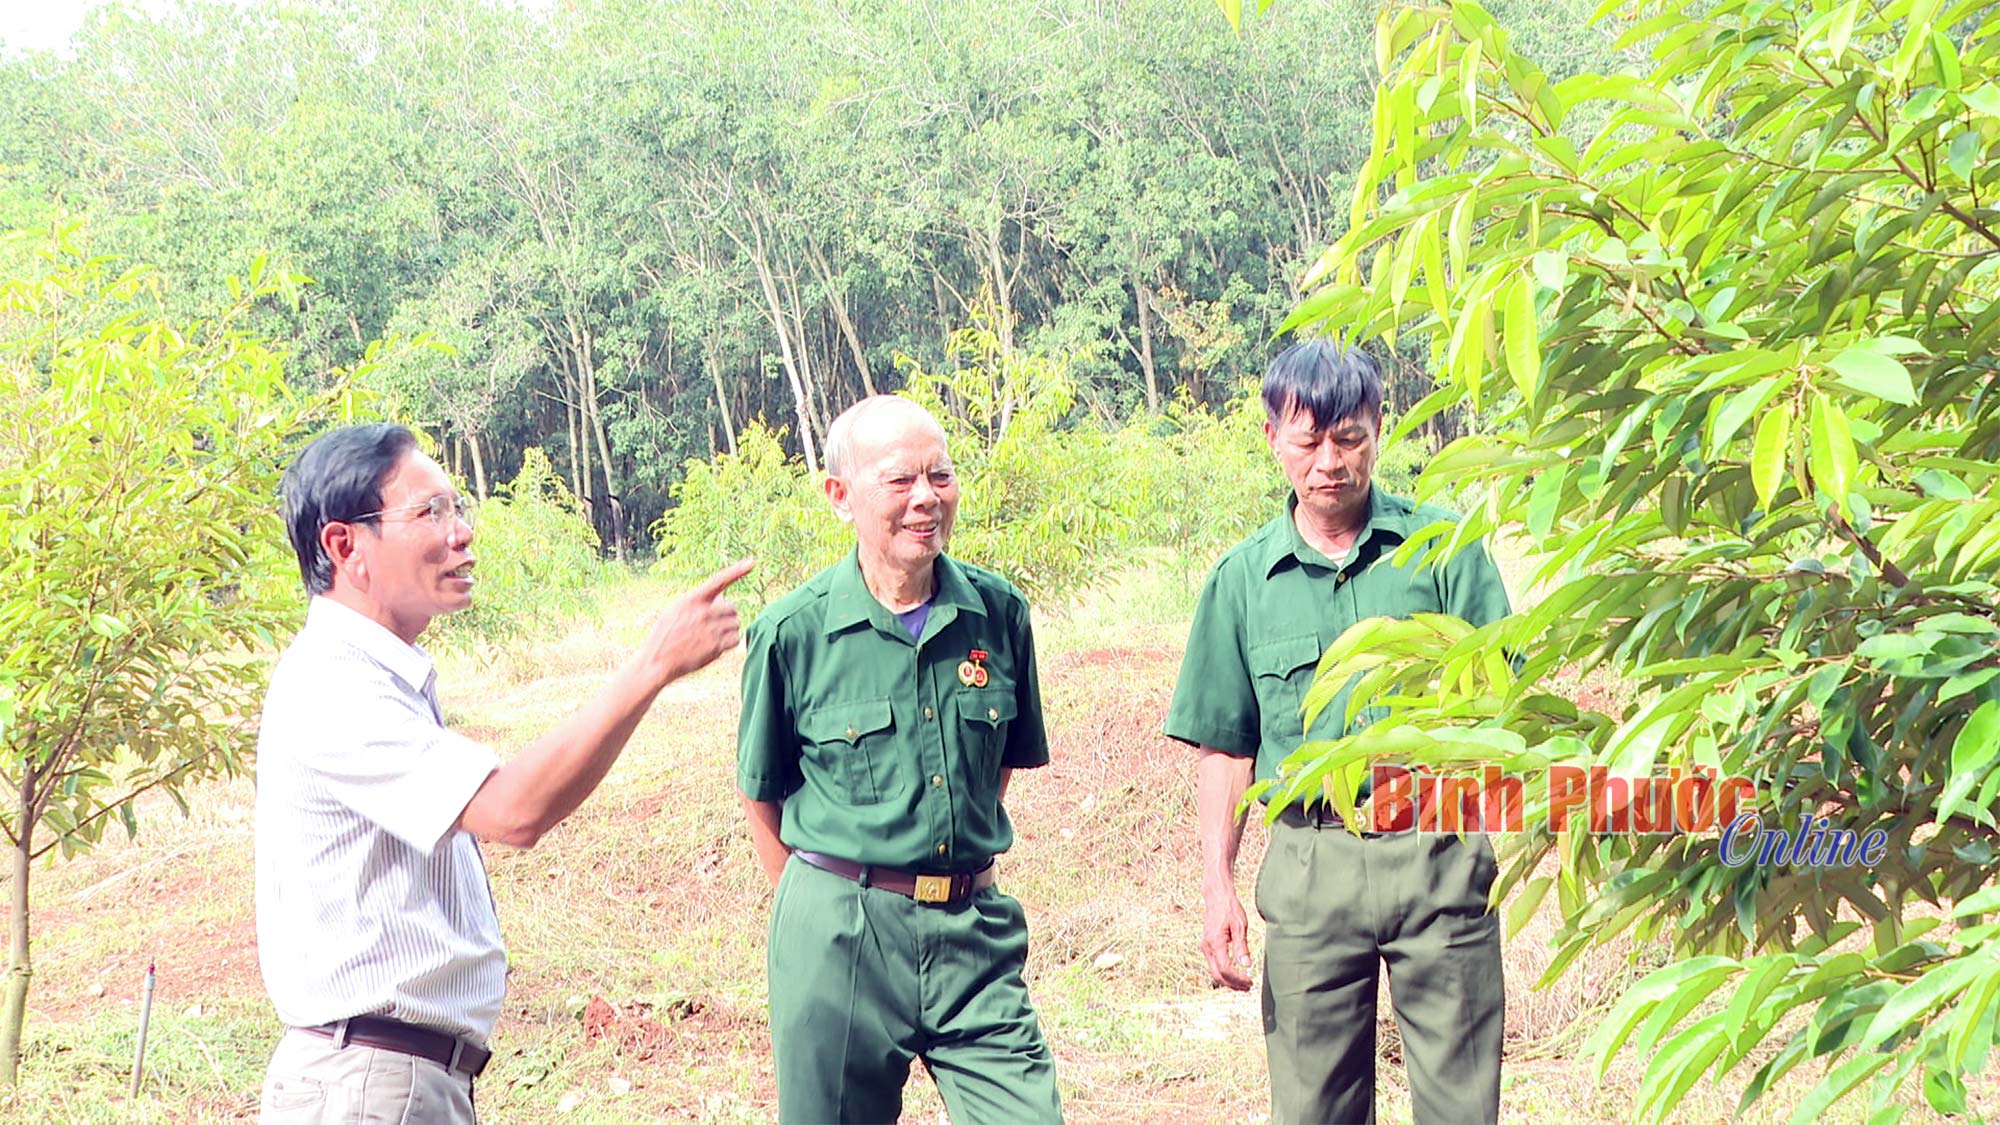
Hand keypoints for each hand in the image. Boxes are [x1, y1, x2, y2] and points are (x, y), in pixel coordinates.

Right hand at [647, 558, 753, 682]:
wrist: (657, 662)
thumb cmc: (665, 635)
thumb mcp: (675, 611)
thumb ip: (697, 602)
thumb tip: (721, 597)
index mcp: (692, 600)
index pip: (718, 581)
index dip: (736, 571)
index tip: (752, 562)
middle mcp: (703, 613)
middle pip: (732, 608)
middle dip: (726, 616)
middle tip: (712, 626)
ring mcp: (711, 629)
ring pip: (735, 624)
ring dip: (727, 631)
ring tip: (709, 638)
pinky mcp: (716, 646)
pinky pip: (735, 640)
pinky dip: (729, 644)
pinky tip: (712, 647)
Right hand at [1201, 887, 1253, 989]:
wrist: (1216, 897)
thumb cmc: (1230, 909)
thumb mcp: (1240, 926)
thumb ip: (1242, 946)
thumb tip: (1246, 964)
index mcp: (1215, 943)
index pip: (1225, 969)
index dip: (1237, 979)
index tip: (1250, 981)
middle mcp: (1207, 947)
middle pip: (1217, 975)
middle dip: (1232, 984)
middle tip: (1248, 988)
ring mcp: (1205, 947)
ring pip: (1214, 971)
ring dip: (1228, 980)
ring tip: (1243, 984)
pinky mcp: (1207, 946)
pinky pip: (1214, 965)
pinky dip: (1224, 973)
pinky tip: (1235, 974)